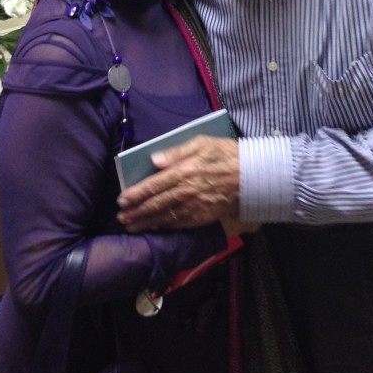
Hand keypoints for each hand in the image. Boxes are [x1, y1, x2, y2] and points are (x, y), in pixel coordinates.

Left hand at [117, 135, 239, 231]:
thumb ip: (177, 152)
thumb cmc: (226, 154)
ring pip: (166, 217)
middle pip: (157, 203)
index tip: (122, 200)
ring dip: (147, 222)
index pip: (155, 184)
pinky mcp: (204, 217)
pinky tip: (155, 229)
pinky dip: (165, 228)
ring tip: (131, 226)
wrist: (252, 175)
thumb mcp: (203, 143)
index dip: (137, 193)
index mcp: (185, 170)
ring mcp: (196, 206)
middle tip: (121, 218)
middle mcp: (188, 190)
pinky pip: (180, 224)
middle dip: (137, 212)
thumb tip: (154, 160)